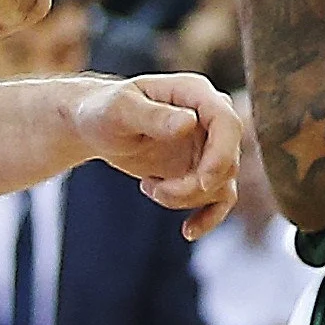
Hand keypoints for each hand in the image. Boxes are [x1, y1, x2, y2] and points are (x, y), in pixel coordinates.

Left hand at [74, 73, 252, 235]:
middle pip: (227, 160)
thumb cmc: (104, 111)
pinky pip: (219, 199)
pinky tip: (189, 231)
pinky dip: (208, 217)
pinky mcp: (200, 170)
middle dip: (194, 186)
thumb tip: (190, 124)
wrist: (96, 126)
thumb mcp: (120, 111)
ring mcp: (207, 146)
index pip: (227, 123)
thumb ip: (154, 116)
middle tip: (157, 191)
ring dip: (187, 199)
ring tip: (150, 189)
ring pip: (220, 184)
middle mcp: (209, 119)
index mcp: (196, 94)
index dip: (222, 154)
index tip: (202, 182)